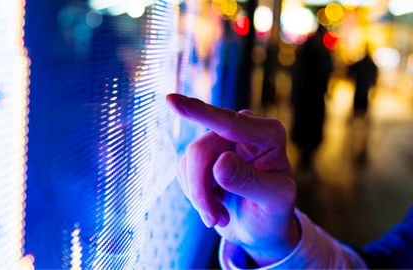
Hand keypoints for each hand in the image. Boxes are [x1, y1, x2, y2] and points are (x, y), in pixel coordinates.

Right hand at [166, 94, 299, 265]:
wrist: (260, 226)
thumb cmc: (273, 212)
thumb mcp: (274, 201)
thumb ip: (250, 181)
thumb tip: (220, 163)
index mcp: (268, 134)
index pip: (230, 123)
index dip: (200, 112)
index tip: (170, 101)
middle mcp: (243, 129)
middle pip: (201, 151)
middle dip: (201, 189)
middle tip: (215, 219)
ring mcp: (220, 140)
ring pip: (188, 162)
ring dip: (199, 197)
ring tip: (220, 216)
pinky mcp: (204, 153)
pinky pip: (183, 170)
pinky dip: (195, 195)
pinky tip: (214, 206)